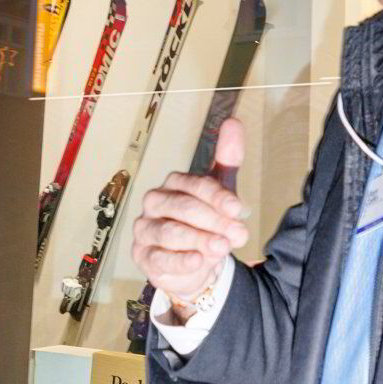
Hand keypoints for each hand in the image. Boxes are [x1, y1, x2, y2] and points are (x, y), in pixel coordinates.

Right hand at [131, 117, 249, 322]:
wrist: (198, 262)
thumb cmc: (207, 221)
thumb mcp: (221, 190)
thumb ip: (227, 157)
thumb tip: (233, 121)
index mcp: (174, 183)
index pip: (195, 185)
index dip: (219, 197)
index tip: (239, 210)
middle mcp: (155, 202)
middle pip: (183, 207)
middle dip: (214, 221)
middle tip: (238, 234)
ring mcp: (145, 229)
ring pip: (170, 232)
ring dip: (200, 240)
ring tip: (223, 248)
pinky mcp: (143, 255)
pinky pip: (160, 258)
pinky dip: (181, 261)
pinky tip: (199, 261)